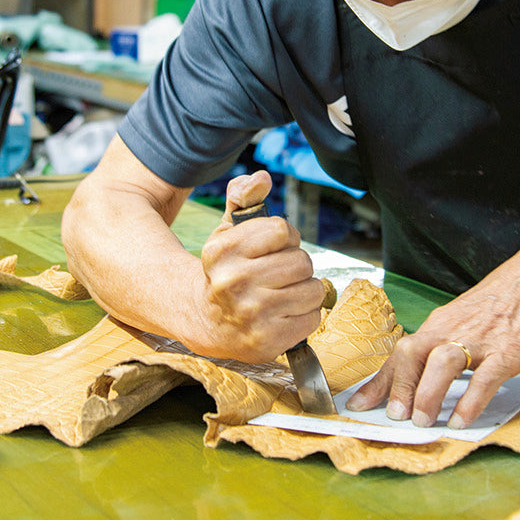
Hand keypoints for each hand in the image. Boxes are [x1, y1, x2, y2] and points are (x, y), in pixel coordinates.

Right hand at [194, 170, 324, 361]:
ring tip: (283, 293)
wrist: (207, 319)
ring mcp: (251, 314)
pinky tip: (284, 313)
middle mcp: (234, 282)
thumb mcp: (227, 229)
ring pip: (312, 289)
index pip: (282, 230)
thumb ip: (243, 196)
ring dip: (304, 290)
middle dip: (297, 264)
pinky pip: (312, 318)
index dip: (285, 237)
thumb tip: (262, 178)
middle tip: (280, 273)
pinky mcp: (266, 341)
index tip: (273, 247)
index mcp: (223, 250)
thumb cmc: (226, 269)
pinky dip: (305, 315)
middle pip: (301, 261)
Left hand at [345, 241, 519, 427]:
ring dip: (427, 394)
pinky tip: (460, 421)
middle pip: (413, 354)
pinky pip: (485, 378)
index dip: (378, 381)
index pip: (400, 353)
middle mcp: (452, 330)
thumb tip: (423, 377)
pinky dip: (470, 401)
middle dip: (398, 387)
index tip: (359, 404)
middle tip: (393, 416)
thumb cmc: (502, 303)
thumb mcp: (463, 319)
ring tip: (422, 422)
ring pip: (442, 364)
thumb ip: (444, 344)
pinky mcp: (507, 351)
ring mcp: (479, 340)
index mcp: (439, 324)